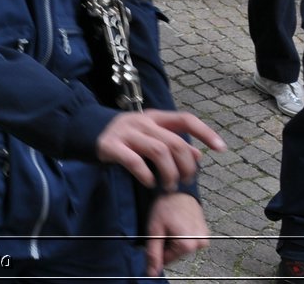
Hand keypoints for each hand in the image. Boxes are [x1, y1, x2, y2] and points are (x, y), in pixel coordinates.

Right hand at [95, 110, 223, 191]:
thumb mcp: (149, 134)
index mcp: (154, 117)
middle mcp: (142, 122)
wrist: (83, 128)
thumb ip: (172, 142)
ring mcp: (126, 133)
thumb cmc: (122, 135)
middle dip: (185, 166)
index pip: (185, 119)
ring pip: (159, 151)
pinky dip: (146, 175)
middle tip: (183, 182)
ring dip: (169, 173)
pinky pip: (135, 162)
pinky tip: (149, 183)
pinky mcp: (111, 146)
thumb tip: (199, 154)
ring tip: (167, 186)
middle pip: (175, 142)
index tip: (220, 149)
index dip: (205, 132)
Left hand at [143, 192, 209, 276]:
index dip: (158, 249)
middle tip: (164, 227)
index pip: (168, 259)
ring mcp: (204, 239)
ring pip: (183, 248)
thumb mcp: (154, 230)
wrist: (178, 190)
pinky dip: (183, 236)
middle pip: (176, 254)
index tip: (156, 236)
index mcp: (187, 245)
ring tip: (172, 224)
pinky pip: (190, 242)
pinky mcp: (206, 234)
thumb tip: (151, 274)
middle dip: (167, 244)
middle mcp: (199, 244)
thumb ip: (153, 253)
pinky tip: (179, 224)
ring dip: (175, 240)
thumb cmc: (165, 206)